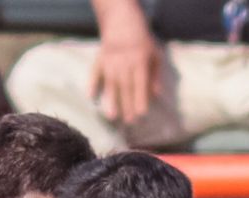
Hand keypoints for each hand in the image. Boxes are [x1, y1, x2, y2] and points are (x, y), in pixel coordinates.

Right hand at [90, 4, 161, 122]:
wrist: (122, 24)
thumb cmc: (141, 42)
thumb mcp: (154, 55)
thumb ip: (156, 75)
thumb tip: (157, 93)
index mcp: (139, 63)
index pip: (140, 84)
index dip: (140, 99)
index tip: (141, 114)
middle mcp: (124, 65)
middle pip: (126, 88)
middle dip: (127, 106)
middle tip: (129, 122)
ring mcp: (110, 64)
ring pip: (111, 85)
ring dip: (111, 101)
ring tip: (111, 117)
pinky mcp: (99, 62)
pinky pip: (94, 74)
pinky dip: (92, 84)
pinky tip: (91, 97)